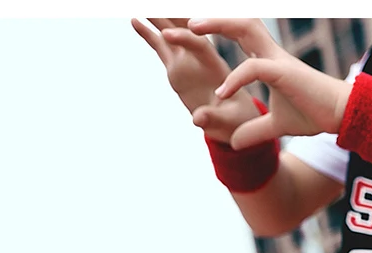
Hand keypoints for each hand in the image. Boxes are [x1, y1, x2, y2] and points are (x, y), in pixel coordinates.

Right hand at [131, 17, 258, 142]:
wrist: (234, 118)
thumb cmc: (236, 118)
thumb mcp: (228, 120)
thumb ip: (212, 118)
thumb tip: (197, 119)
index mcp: (216, 66)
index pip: (199, 46)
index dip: (184, 39)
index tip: (167, 34)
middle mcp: (200, 58)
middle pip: (185, 29)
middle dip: (171, 15)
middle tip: (150, 4)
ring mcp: (187, 60)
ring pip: (171, 33)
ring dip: (157, 17)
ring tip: (141, 5)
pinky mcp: (177, 66)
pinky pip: (161, 47)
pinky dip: (149, 34)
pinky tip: (135, 21)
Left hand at [187, 18, 349, 148]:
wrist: (340, 116)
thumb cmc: (312, 115)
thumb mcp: (276, 126)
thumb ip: (253, 132)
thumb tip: (234, 143)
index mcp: (267, 60)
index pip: (237, 34)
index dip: (216, 26)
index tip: (190, 29)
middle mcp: (270, 54)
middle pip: (237, 22)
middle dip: (210, 17)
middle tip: (183, 20)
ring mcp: (277, 60)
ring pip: (244, 28)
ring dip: (217, 24)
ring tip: (191, 30)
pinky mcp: (284, 73)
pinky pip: (254, 69)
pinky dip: (235, 79)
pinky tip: (220, 93)